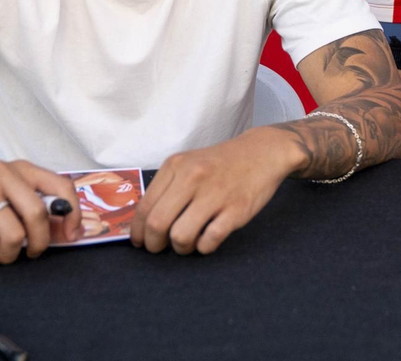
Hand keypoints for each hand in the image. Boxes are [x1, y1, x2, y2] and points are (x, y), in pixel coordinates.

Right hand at [0, 160, 80, 265]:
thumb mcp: (5, 197)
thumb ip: (31, 207)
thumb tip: (66, 230)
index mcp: (20, 169)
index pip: (61, 186)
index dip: (73, 213)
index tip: (72, 235)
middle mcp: (1, 173)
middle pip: (37, 214)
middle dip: (38, 243)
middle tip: (28, 253)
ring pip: (13, 235)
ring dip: (7, 255)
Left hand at [131, 129, 300, 254]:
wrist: (262, 152)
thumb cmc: (220, 163)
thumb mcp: (189, 164)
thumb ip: (167, 188)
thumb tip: (144, 223)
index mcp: (176, 166)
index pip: (145, 207)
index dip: (138, 231)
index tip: (140, 242)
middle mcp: (193, 178)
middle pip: (158, 224)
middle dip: (154, 245)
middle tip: (159, 248)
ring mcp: (216, 194)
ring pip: (181, 237)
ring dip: (180, 248)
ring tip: (187, 243)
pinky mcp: (236, 210)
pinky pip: (209, 241)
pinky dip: (203, 247)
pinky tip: (207, 239)